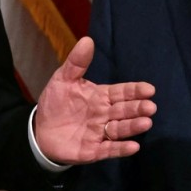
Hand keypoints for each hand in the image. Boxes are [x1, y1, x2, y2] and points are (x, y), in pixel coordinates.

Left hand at [34, 37, 155, 163]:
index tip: (149, 89)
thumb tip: (87, 40)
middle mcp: (104, 114)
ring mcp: (100, 133)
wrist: (40, 130)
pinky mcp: (93, 150)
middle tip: (150, 107)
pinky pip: (109, 149)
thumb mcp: (63, 79)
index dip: (135, 91)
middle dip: (138, 108)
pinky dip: (121, 149)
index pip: (121, 92)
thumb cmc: (55, 103)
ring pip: (120, 129)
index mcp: (100, 97)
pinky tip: (133, 147)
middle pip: (124, 111)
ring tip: (146, 122)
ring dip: (133, 126)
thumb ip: (76, 63)